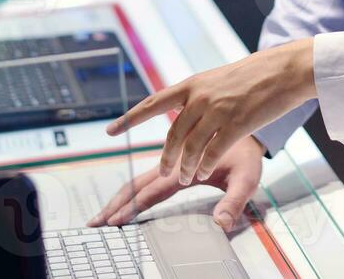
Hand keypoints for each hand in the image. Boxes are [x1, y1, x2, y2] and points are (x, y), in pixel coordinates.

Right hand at [86, 135, 264, 231]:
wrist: (248, 120)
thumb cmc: (248, 151)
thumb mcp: (247, 176)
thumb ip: (234, 201)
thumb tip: (220, 224)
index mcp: (186, 166)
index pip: (154, 190)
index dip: (133, 208)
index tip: (114, 221)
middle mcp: (174, 161)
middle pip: (137, 183)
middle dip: (116, 204)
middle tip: (95, 221)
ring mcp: (172, 159)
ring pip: (139, 177)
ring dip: (120, 196)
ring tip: (103, 214)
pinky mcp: (174, 159)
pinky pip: (149, 172)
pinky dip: (133, 187)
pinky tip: (126, 197)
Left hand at [104, 40, 315, 188]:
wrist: (285, 69)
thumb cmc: (255, 76)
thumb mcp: (218, 80)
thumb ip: (199, 98)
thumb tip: (183, 114)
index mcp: (193, 84)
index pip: (153, 103)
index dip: (129, 118)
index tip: (109, 130)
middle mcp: (200, 96)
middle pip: (173, 135)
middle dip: (167, 157)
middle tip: (166, 171)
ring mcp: (217, 109)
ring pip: (190, 147)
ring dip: (186, 166)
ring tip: (186, 176)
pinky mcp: (236, 123)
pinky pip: (212, 152)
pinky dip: (204, 165)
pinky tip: (204, 172)